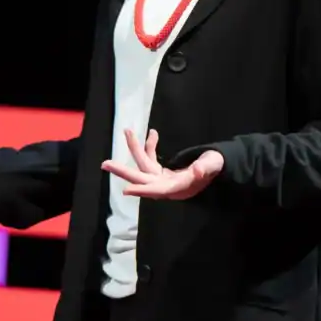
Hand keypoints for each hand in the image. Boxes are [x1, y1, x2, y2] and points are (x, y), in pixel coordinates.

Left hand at [102, 128, 222, 200]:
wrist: (216, 168)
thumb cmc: (215, 167)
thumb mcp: (213, 165)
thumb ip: (205, 167)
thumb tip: (197, 170)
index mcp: (179, 188)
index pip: (158, 190)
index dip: (143, 190)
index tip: (126, 189)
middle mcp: (168, 185)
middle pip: (142, 179)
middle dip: (124, 171)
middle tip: (105, 164)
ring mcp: (164, 179)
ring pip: (144, 166)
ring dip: (135, 149)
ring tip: (127, 131)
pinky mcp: (163, 173)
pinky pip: (151, 160)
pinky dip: (150, 147)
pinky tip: (152, 134)